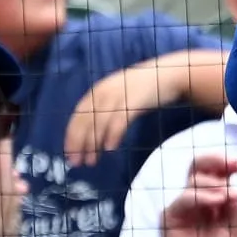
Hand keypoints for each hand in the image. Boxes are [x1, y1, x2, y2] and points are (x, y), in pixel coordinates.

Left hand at [65, 62, 179, 166]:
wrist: (167, 74)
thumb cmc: (144, 89)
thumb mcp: (120, 95)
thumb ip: (106, 109)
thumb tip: (94, 133)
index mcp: (98, 91)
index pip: (78, 116)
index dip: (71, 136)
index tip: (69, 154)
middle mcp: (104, 92)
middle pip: (85, 120)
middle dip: (79, 142)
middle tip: (76, 162)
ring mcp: (119, 95)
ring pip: (100, 122)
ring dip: (93, 143)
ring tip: (92, 160)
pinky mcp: (134, 100)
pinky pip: (120, 120)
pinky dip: (113, 134)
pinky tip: (110, 148)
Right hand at [162, 154, 236, 236]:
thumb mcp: (234, 232)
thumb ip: (233, 210)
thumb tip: (233, 189)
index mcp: (212, 200)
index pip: (216, 174)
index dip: (229, 166)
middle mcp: (196, 199)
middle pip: (200, 167)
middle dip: (219, 161)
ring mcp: (183, 206)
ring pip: (194, 179)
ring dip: (216, 183)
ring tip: (231, 195)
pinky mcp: (171, 215)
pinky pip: (184, 198)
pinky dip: (203, 196)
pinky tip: (219, 201)